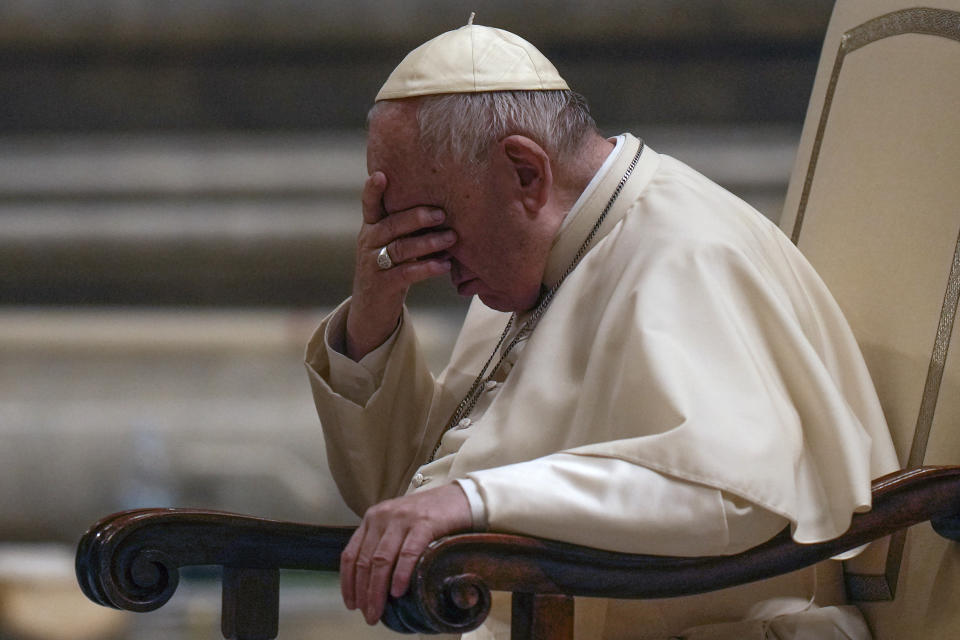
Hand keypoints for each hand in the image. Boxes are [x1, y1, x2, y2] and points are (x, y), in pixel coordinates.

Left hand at [340, 483, 471, 624]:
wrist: (460, 497)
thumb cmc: (428, 516)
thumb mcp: (397, 525)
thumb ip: (382, 544)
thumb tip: (371, 584)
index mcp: (372, 518)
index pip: (350, 554)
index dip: (348, 582)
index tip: (351, 603)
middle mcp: (383, 516)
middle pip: (365, 561)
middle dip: (363, 592)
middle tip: (368, 615)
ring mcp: (403, 519)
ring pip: (381, 560)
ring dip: (377, 590)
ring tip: (378, 610)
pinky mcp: (424, 523)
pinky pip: (407, 553)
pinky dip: (400, 575)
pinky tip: (398, 591)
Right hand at [345, 171, 456, 359]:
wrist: (372, 308)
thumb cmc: (391, 267)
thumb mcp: (393, 244)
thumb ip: (408, 227)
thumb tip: (444, 206)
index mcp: (371, 227)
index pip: (370, 205)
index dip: (373, 190)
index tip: (381, 175)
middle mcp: (368, 242)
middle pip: (391, 225)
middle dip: (417, 217)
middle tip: (442, 214)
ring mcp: (373, 264)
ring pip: (401, 248)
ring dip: (428, 243)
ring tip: (451, 239)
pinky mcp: (382, 285)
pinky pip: (406, 273)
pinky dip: (427, 268)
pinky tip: (445, 265)